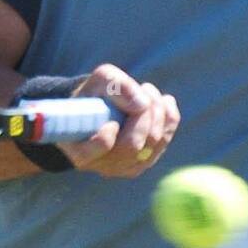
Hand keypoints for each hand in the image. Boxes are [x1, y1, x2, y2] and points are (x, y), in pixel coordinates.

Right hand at [58, 64, 179, 177]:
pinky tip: (162, 102)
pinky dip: (167, 117)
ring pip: (152, 142)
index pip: (95, 152)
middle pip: (131, 144)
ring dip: (157, 110)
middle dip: (143, 112)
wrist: (101, 109)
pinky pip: (165, 139)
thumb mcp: (100, 80)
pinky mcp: (144, 162)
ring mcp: (124, 167)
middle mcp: (101, 164)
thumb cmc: (97, 94)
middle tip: (143, 88)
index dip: (105, 138)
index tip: (110, 122)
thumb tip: (142, 105)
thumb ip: (116, 87)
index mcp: (80, 150)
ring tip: (148, 91)